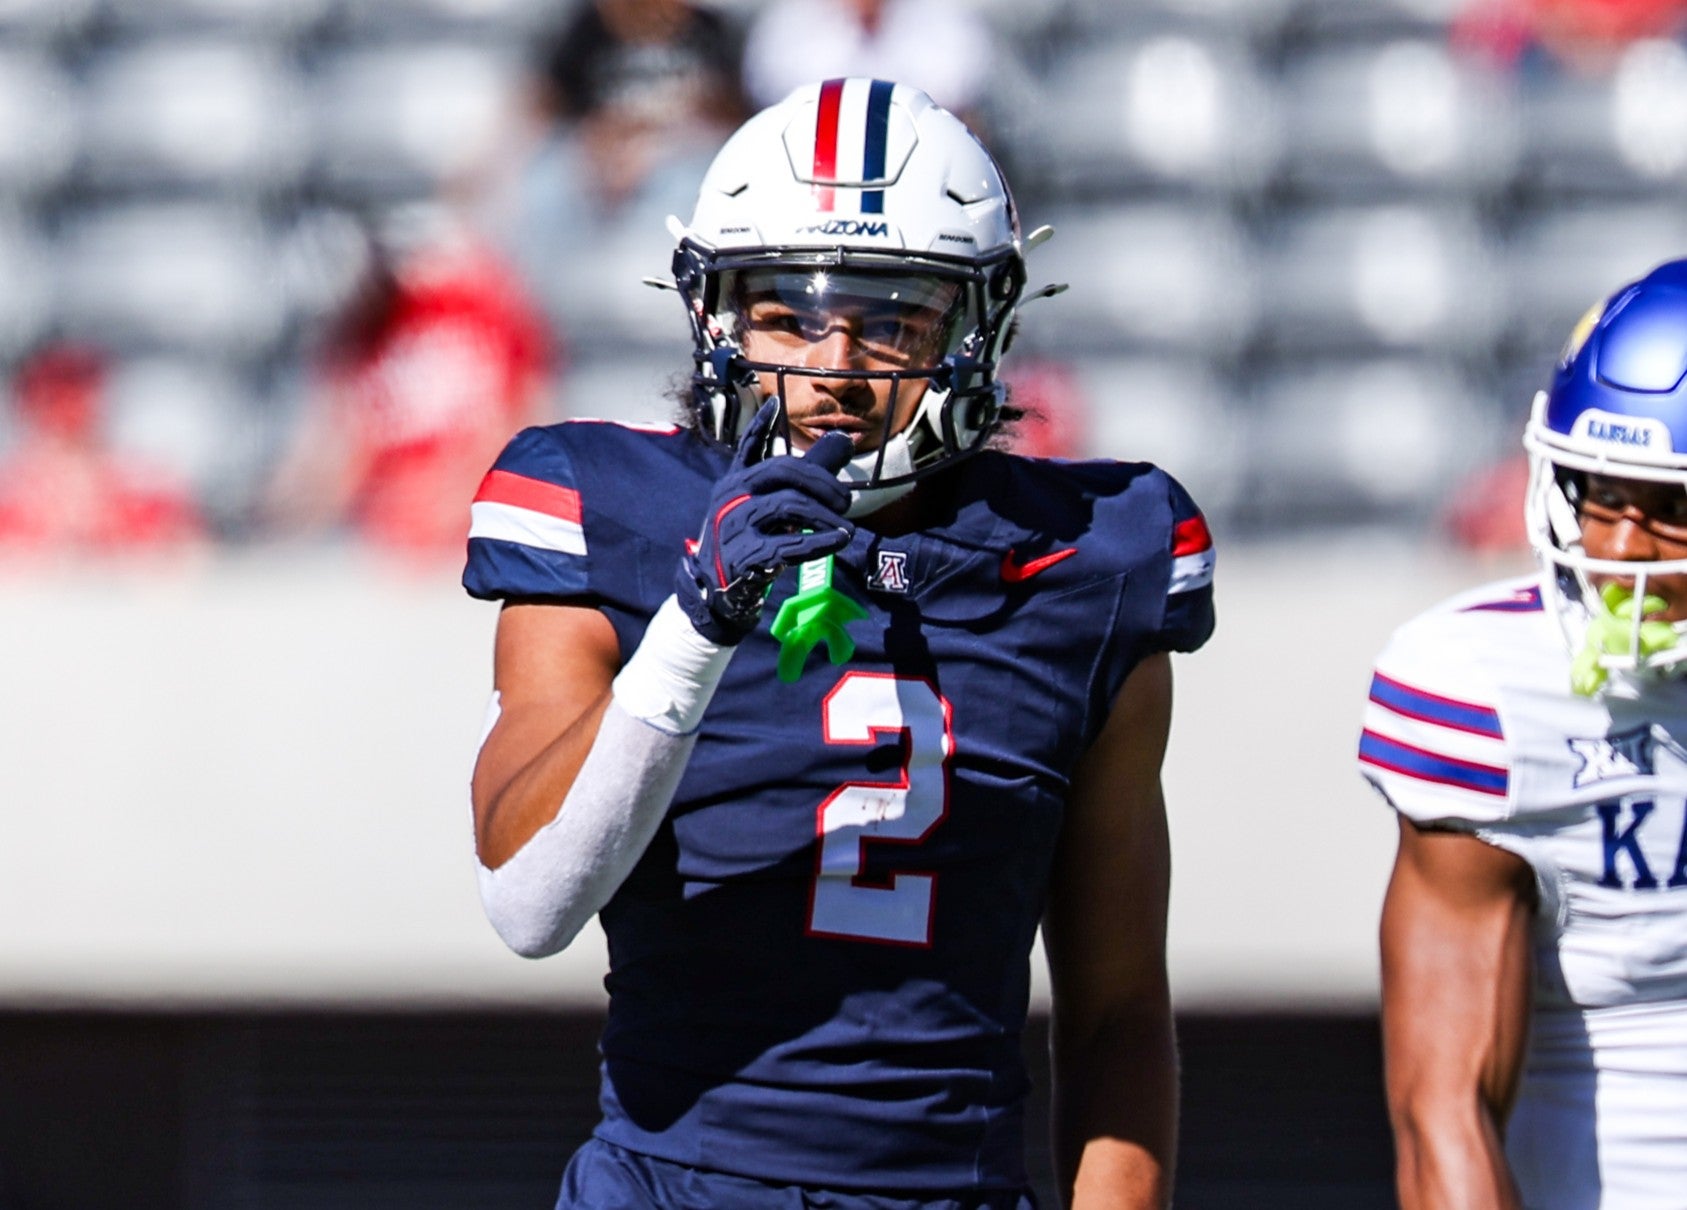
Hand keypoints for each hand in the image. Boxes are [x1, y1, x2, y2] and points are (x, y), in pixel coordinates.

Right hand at [676, 400, 855, 643]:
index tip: (774, 405)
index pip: (748, 447)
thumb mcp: (770, 508)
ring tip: (847, 530)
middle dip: (822, 481)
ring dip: (824, 516)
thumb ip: (805, 478)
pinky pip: (786, 545)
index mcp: (737, 482)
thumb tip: (843, 440)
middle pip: (781, 472)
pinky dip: (817, 543)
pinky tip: (837, 542)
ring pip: (787, 505)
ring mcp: (735, 526)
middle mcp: (732, 497)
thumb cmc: (749, 543)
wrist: (716, 592)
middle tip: (846, 501)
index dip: (761, 426)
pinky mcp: (743, 556)